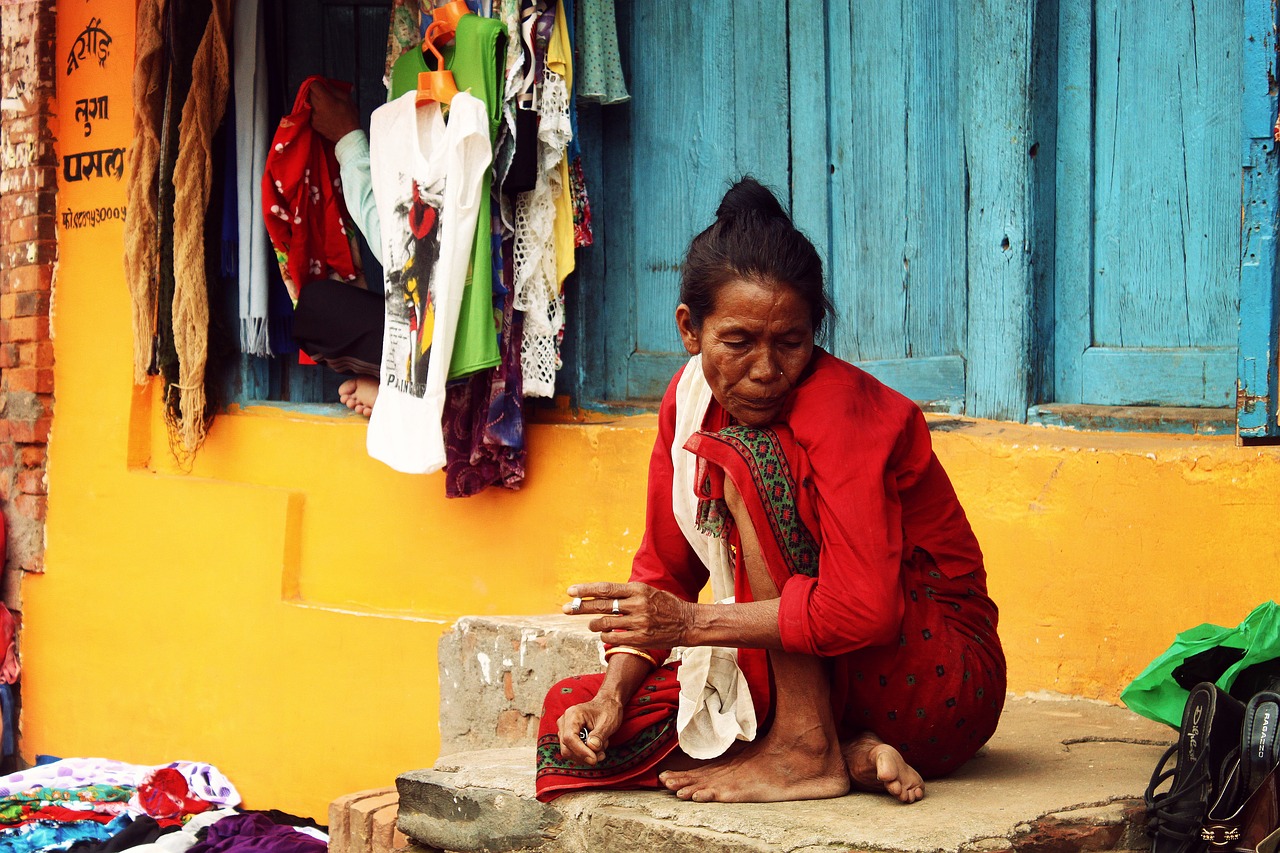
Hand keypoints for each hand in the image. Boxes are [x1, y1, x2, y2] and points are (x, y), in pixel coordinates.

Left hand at [309, 81, 359, 142]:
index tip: (321, 84)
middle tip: (326, 95)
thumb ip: (334, 88)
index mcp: (324, 99)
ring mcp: (313, 116)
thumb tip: (326, 82)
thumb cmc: (350, 118)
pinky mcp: (313, 123)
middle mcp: (316, 107)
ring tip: (326, 106)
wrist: (348, 136)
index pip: (313, 84)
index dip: (317, 83)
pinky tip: (326, 115)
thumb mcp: (346, 98)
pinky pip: (312, 113)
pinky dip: (316, 112)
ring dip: (316, 102)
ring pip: (310, 103)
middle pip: (310, 93)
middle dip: (317, 92)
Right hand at [556, 695, 623, 764]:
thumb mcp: (608, 723)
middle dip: (584, 756)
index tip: (594, 759)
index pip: (569, 738)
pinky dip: (585, 754)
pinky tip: (596, 747)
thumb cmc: (608, 711)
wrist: (607, 705)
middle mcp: (564, 722)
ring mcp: (564, 730)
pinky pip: (572, 751)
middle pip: (567, 748)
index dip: (581, 751)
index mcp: (573, 715)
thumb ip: (599, 736)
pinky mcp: (567, 737)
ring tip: (601, 747)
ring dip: (586, 756)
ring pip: (569, 752)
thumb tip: (591, 747)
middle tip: (601, 755)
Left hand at [563, 582, 696, 648]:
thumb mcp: (647, 591)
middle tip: (566, 609)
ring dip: (593, 624)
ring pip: (605, 623)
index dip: (586, 590)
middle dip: (580, 607)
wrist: (687, 622)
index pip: (606, 589)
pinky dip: (605, 636)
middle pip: (601, 605)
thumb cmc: (664, 605)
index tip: (570, 591)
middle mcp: (637, 604)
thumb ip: (625, 593)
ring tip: (591, 624)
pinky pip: (614, 638)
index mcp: (637, 589)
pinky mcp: (641, 638)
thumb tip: (599, 595)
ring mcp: (639, 622)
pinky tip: (604, 634)